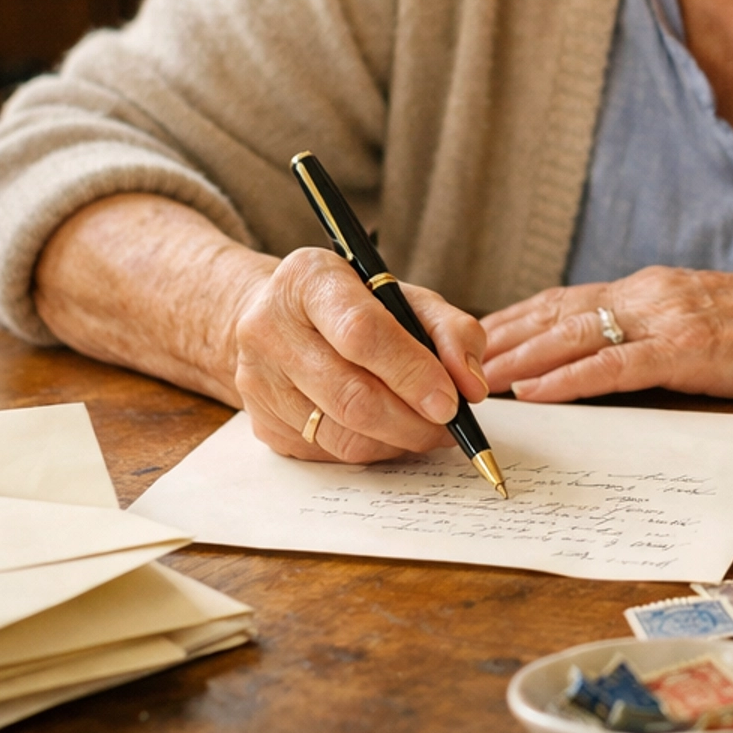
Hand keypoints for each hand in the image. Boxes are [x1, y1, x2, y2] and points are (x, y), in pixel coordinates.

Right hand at [232, 248, 487, 463]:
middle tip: (450, 426)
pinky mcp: (263, 423)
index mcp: (309, 279)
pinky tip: (391, 433)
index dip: (412, 372)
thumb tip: (472, 386)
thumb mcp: (403, 295)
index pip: (362, 333)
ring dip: (399, 441)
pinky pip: (329, 453)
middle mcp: (271, 328)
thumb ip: (450, 330)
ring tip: (429, 430)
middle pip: (352, 395)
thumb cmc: (351, 303)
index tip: (452, 401)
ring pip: (343, 434)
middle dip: (413, 420)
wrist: (274, 318)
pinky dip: (373, 450)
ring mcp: (259, 381)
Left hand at [480, 262, 732, 404]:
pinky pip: (612, 366)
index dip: (516, 318)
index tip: (473, 335)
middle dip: (499, 337)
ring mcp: (664, 320)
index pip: (567, 300)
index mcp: (652, 288)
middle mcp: (648, 294)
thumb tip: (619, 350)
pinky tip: (534, 393)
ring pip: (572, 336)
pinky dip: (567, 379)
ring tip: (472, 378)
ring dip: (518, 359)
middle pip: (555, 313)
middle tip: (448, 356)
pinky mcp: (685, 351)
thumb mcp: (705, 317)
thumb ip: (660, 328)